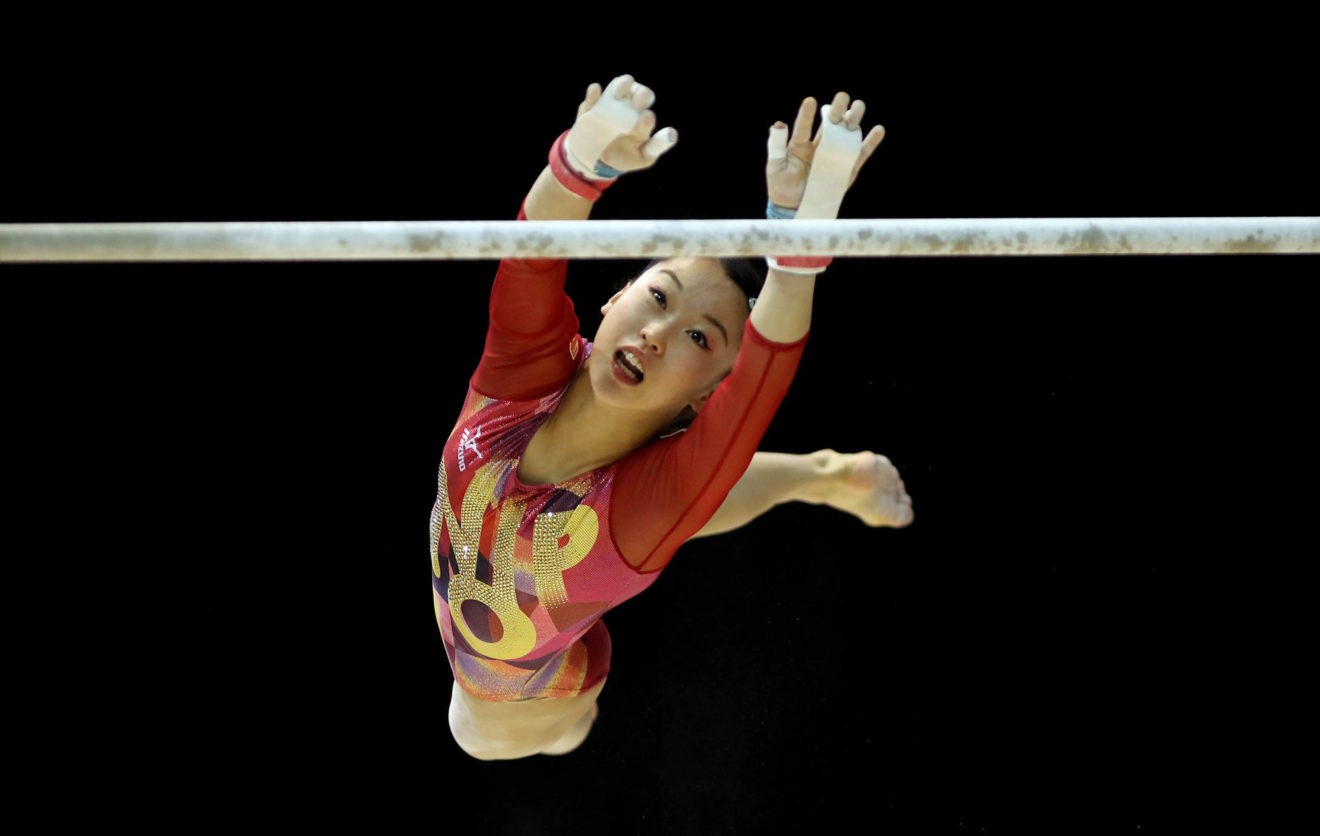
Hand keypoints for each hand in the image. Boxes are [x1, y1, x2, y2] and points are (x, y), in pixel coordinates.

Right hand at [567, 74, 677, 176]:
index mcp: (642, 118)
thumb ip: (656, 146)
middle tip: (637, 101)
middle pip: (638, 92)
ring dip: (621, 85)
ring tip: (619, 92)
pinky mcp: (591, 108)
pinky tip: (596, 90)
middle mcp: (629, 107)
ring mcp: (610, 105)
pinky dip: (594, 92)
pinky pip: (593, 96)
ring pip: (618, 86)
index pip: (650, 112)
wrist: (597, 163)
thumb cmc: (624, 158)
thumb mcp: (643, 158)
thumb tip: (672, 134)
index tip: (646, 118)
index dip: (648, 113)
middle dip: (640, 94)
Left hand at [766, 91, 884, 212]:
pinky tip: (878, 130)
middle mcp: (819, 144)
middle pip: (831, 122)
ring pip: (847, 132)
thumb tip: (778, 124)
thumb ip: (776, 145)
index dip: (807, 114)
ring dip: (854, 118)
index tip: (810, 101)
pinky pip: (860, 153)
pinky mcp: (847, 167)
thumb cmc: (782, 186)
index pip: (804, 126)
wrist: (796, 208)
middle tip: (841, 98)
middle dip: (837, 108)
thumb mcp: (776, 166)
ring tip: (857, 108)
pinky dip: (871, 142)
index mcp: (800, 144)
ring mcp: (834, 154)